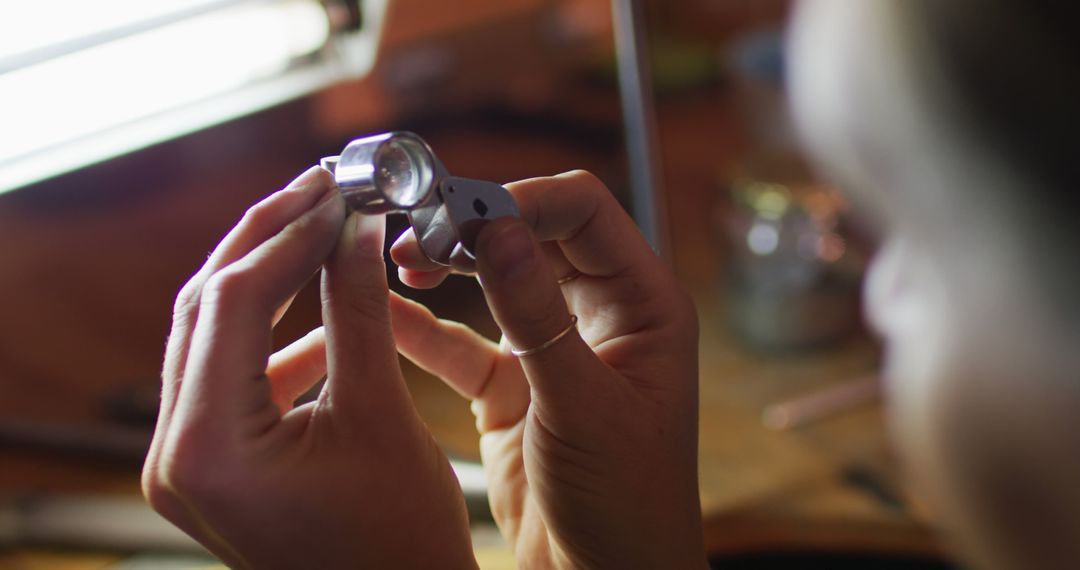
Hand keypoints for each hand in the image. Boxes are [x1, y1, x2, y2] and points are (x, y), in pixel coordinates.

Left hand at [142, 167, 476, 568]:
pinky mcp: (208, 466)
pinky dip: (274, 340)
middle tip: (318, 190)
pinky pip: (229, 378)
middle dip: (264, 241)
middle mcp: (175, 455)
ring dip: (266, 282)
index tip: (336, 193)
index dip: (287, 234)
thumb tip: (356, 226)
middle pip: (205, 309)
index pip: (232, 301)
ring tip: (323, 235)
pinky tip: (325, 324)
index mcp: (208, 449)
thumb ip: (358, 309)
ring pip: (211, 336)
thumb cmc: (399, 539)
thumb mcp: (381, 412)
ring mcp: (184, 464)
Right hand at [390, 171, 705, 568]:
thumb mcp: (581, 407)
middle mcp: (602, 315)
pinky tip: (387, 314)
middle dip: (474, 224)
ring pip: (495, 280)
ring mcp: (554, 348)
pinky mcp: (513, 387)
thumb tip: (498, 230)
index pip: (583, 212)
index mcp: (644, 305)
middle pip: (535, 235)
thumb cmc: (626, 506)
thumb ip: (537, 318)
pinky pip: (463, 342)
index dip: (521, 200)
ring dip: (448, 265)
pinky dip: (425, 328)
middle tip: (417, 230)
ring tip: (402, 261)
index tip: (458, 211)